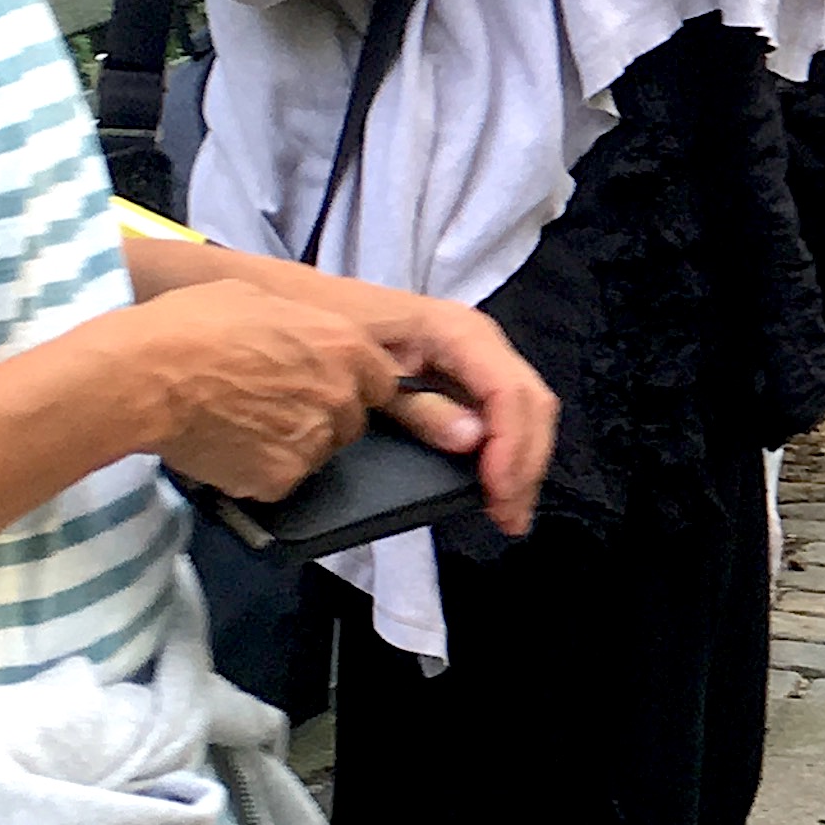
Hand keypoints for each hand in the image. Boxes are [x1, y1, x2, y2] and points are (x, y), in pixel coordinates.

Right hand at [112, 286, 406, 504]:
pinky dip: (260, 469)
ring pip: (319, 451)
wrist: (144, 376)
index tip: (319, 383)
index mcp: (345, 346)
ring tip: (243, 425)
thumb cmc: (193, 324)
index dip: (350, 383)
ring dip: (293, 442)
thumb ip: (302, 326)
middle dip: (323, 415)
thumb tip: (305, 338)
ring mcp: (313, 442)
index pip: (381, 380)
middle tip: (273, 405)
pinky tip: (227, 447)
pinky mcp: (281, 479)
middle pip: (351, 419)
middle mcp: (340, 397)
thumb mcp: (259, 300)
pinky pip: (283, 478)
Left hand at [323, 284, 556, 538]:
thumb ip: (417, 404)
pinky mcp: (461, 374)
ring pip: (525, 407)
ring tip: (507, 509)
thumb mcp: (362, 368)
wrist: (293, 305)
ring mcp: (472, 357)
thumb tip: (472, 439)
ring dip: (522, 460)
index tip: (496, 498)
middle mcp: (476, 341)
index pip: (507, 391)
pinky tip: (494, 481)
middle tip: (510, 520)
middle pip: (530, 401)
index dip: (511, 446)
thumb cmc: (323, 330)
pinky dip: (505, 449)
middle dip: (527, 462)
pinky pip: (501, 411)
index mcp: (456, 331)